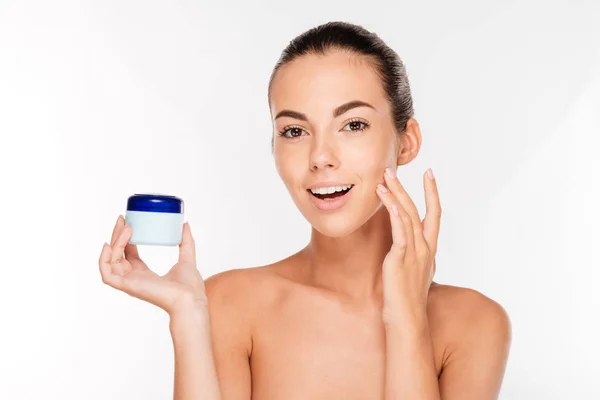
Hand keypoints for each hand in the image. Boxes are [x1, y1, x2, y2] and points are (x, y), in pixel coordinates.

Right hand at [98, 215, 206, 315]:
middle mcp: (134, 278)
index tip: (128, 222)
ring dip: (115, 242)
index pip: (128, 253)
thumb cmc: (189, 286)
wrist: (191, 297)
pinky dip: (104, 260)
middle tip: (122, 219)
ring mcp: (129, 283)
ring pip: (111, 260)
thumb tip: (185, 224)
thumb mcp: (187, 257)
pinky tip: (109, 246)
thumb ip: (186, 241)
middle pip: (117, 254)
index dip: (125, 238)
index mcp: (144, 274)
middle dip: (117, 235)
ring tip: (126, 227)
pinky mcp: (127, 286)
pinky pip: (107, 274)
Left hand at [376, 167, 441, 324]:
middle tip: (394, 169)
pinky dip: (394, 213)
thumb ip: (412, 258)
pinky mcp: (401, 258)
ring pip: (407, 216)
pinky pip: (399, 230)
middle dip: (408, 188)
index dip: (432, 194)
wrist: (407, 319)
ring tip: (383, 179)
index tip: (429, 175)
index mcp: (429, 250)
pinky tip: (386, 200)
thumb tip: (404, 249)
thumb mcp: (414, 273)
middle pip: (419, 210)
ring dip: (395, 195)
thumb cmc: (407, 299)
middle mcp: (425, 248)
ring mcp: (414, 252)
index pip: (434, 215)